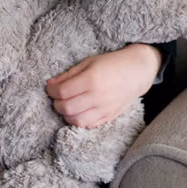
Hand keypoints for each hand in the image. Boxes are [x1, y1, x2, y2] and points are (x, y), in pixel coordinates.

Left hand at [45, 44, 161, 127]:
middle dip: (56, 104)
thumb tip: (50, 84)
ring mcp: (105, 109)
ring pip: (77, 120)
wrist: (136, 72)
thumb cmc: (111, 64)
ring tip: (67, 105)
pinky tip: (78, 112)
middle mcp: (98, 96)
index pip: (63, 91)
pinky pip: (89, 125)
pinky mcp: (110, 116)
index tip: (50, 88)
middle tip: (57, 98)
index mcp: (91, 79)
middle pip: (67, 108)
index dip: (51, 91)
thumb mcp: (88, 63)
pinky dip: (79, 121)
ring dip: (66, 115)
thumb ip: (68, 75)